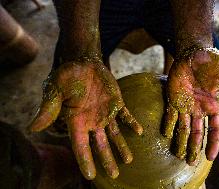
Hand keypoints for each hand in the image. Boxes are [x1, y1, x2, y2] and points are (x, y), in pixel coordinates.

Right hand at [29, 59, 142, 179]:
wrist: (83, 63)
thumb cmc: (67, 76)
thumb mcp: (55, 90)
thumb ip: (49, 109)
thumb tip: (32, 128)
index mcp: (76, 121)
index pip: (80, 145)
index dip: (84, 160)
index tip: (90, 176)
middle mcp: (92, 121)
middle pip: (100, 144)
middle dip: (107, 159)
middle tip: (114, 175)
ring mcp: (105, 113)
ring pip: (114, 134)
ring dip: (121, 146)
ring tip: (129, 160)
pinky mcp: (116, 103)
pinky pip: (125, 116)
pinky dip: (131, 123)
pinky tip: (139, 132)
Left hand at [163, 48, 218, 163]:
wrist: (195, 53)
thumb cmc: (214, 62)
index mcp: (214, 106)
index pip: (215, 130)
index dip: (213, 143)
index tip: (210, 157)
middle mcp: (200, 110)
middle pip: (197, 134)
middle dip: (193, 148)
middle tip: (189, 162)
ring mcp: (186, 106)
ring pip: (183, 128)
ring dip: (180, 141)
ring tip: (177, 155)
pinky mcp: (173, 99)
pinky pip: (170, 114)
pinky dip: (168, 124)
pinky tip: (166, 134)